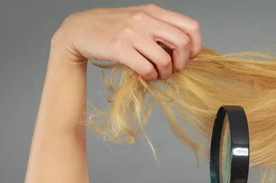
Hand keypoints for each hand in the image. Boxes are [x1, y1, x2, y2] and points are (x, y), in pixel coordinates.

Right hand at [51, 4, 201, 79]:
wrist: (79, 30)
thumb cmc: (112, 28)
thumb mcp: (139, 20)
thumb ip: (160, 29)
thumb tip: (185, 51)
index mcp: (154, 11)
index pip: (191, 27)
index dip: (195, 47)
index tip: (187, 57)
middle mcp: (145, 19)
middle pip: (183, 44)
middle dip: (182, 63)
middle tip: (172, 69)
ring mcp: (132, 33)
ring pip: (165, 60)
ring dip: (165, 74)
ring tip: (157, 74)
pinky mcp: (120, 48)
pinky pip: (146, 69)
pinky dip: (150, 76)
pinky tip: (145, 75)